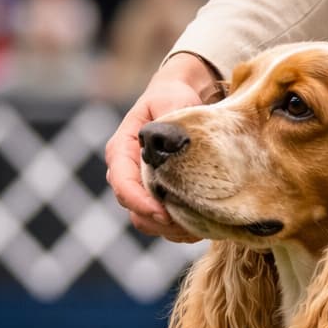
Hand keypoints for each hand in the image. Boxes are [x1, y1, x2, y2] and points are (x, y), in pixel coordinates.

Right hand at [104, 53, 219, 242]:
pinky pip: (166, 225)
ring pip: (150, 223)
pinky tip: (206, 222)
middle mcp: (128, 173)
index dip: (140, 203)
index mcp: (122, 151)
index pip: (122, 184)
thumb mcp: (170, 100)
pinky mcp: (159, 198)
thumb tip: (174, 142)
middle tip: (193, 223)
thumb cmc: (173, 98)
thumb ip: (168, 118)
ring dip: (174, 230)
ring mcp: (142, 189)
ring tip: (202, 224)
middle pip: (135, 211)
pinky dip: (184, 229)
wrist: (180, 101)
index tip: (165, 213)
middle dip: (162, 222)